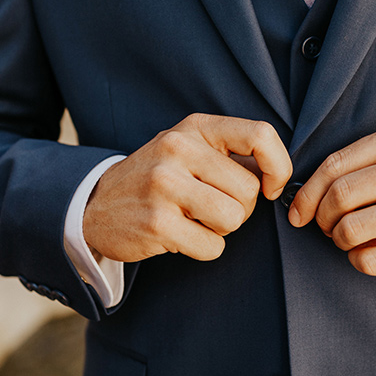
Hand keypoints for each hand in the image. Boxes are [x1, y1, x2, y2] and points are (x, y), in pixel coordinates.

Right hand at [83, 114, 291, 262]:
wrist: (94, 205)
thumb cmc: (158, 179)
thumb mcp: (189, 149)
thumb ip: (232, 154)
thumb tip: (280, 176)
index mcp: (195, 127)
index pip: (261, 135)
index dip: (279, 167)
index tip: (271, 187)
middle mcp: (178, 149)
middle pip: (250, 190)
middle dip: (241, 208)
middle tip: (210, 207)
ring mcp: (165, 185)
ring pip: (234, 219)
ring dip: (222, 229)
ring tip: (195, 219)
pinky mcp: (157, 223)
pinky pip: (213, 247)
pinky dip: (204, 248)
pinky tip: (180, 235)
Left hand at [288, 122, 375, 276]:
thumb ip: (374, 159)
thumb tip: (312, 189)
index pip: (335, 165)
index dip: (307, 192)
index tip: (299, 210)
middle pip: (339, 197)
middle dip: (321, 218)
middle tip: (325, 227)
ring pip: (350, 230)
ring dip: (339, 241)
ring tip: (350, 240)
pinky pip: (370, 260)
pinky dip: (358, 261)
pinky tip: (369, 255)